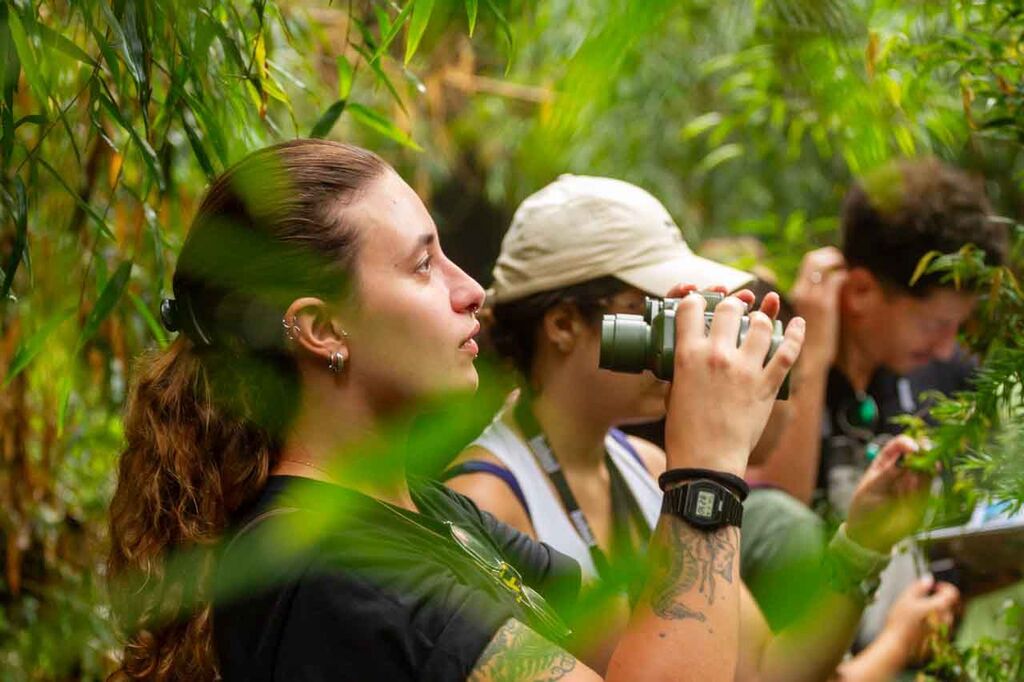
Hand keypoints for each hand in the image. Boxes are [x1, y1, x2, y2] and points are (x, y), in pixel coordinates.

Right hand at [662, 283, 804, 476]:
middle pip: (730, 309)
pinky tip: (797, 324)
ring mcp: (745, 369)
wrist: (706, 461)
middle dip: (732, 305)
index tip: (700, 303)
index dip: (695, 299)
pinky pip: (787, 352)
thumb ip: (682, 366)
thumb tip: (690, 354)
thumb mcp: (672, 391)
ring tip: (758, 322)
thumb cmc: (684, 431)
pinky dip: (795, 335)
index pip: (691, 307)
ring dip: (760, 318)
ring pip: (760, 324)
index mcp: (687, 355)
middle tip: (734, 312)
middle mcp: (716, 355)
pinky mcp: (767, 385)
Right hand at [789, 247, 846, 368]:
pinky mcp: (824, 303)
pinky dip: (843, 276)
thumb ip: (810, 298)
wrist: (808, 358)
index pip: (806, 263)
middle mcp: (800, 291)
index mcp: (795, 293)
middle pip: (813, 259)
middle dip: (830, 255)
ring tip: (845, 268)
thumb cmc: (809, 340)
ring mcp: (812, 296)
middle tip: (841, 261)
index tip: (832, 261)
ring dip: (837, 263)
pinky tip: (847, 282)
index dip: (822, 257)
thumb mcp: (804, 314)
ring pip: (824, 265)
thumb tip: (822, 287)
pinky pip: (835, 279)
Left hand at [846, 436, 930, 552]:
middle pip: (918, 453)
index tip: (913, 448)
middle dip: (925, 451)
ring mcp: (913, 482)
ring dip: (928, 468)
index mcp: (885, 463)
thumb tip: (901, 462)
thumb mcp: (870, 490)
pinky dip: (928, 484)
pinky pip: (929, 485)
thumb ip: (886, 476)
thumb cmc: (864, 508)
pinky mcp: (922, 497)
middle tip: (927, 455)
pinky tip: (918, 489)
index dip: (907, 443)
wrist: (870, 534)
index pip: (898, 445)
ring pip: (927, 468)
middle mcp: (902, 470)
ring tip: (920, 477)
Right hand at [880, 576, 959, 665]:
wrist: (898, 646)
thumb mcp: (906, 598)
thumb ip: (919, 586)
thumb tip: (928, 579)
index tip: (935, 586)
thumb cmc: (900, 622)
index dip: (945, 586)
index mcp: (940, 606)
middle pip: (950, 605)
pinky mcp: (941, 641)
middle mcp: (947, 619)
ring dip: (938, 612)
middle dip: (940, 599)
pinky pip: (942, 629)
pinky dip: (935, 624)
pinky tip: (921, 625)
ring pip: (946, 617)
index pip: (953, 592)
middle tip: (925, 599)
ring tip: (921, 613)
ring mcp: (945, 632)